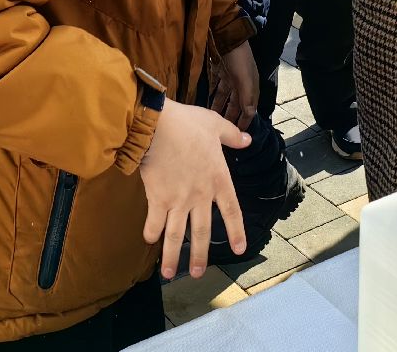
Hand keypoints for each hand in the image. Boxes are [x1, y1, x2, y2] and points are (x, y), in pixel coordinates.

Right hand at [141, 100, 251, 279]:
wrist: (158, 126)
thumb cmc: (187, 123)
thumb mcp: (215, 125)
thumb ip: (232, 136)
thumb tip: (247, 141)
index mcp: (218, 179)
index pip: (232, 211)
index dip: (236, 231)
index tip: (239, 250)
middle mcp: (200, 196)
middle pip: (203, 232)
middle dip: (200, 255)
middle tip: (197, 274)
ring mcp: (178, 200)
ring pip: (177, 235)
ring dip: (173, 256)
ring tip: (169, 274)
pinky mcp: (157, 198)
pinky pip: (154, 221)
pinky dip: (151, 231)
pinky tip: (149, 240)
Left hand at [209, 42, 259, 129]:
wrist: (227, 35)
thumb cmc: (238, 59)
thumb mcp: (245, 79)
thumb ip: (247, 97)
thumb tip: (250, 116)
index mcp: (250, 87)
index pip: (248, 109)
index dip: (243, 122)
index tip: (237, 136)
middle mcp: (241, 84)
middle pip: (235, 105)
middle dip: (230, 117)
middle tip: (221, 133)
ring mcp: (230, 77)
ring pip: (224, 97)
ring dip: (219, 108)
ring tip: (212, 121)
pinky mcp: (219, 71)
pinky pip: (216, 87)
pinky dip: (212, 96)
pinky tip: (206, 104)